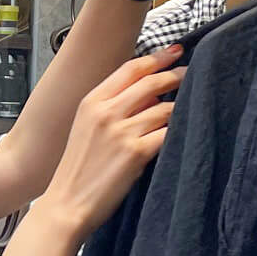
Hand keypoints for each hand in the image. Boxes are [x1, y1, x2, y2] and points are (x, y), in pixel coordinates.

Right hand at [39, 46, 183, 237]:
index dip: (157, 58)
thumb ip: (110, 107)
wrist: (67, 203)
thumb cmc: (77, 170)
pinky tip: (184, 130)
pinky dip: (178, 130)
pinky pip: (167, 132)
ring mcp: (122, 131)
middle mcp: (106, 112)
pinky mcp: (136, 152)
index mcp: (91, 102)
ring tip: (189, 108)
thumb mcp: (85, 127)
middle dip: (175, 76)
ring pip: (164, 108)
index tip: (175, 52)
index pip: (130, 69)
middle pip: (150, 83)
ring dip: (179, 108)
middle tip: (189, 74)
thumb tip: (149, 95)